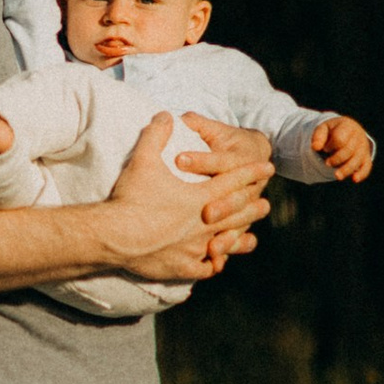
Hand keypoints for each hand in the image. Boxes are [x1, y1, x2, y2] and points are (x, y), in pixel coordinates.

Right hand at [103, 111, 270, 282]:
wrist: (116, 237)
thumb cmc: (131, 198)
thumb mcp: (143, 160)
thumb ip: (157, 135)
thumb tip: (166, 115)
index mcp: (200, 197)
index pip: (233, 181)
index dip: (251, 173)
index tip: (267, 167)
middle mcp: (204, 223)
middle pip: (236, 213)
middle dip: (252, 206)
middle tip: (265, 204)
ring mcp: (195, 248)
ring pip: (226, 243)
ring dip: (240, 239)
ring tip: (250, 238)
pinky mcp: (183, 267)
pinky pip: (205, 268)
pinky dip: (213, 264)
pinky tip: (216, 263)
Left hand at [312, 114, 374, 182]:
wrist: (348, 130)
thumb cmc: (333, 131)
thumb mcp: (324, 128)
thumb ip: (318, 136)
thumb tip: (315, 147)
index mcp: (348, 126)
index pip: (340, 139)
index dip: (330, 146)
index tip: (325, 149)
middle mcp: (358, 136)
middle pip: (348, 151)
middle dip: (336, 159)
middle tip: (326, 163)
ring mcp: (364, 147)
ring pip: (357, 160)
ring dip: (346, 169)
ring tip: (336, 176)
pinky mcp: (366, 157)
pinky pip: (367, 167)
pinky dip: (361, 174)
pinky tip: (354, 179)